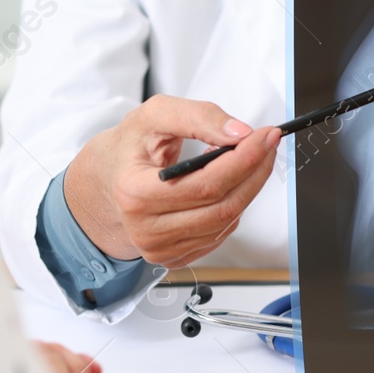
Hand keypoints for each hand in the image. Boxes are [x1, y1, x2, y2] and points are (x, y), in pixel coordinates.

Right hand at [63, 95, 281, 265]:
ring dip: (247, 187)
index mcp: (134, 194)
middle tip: (266, 143)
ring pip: (226, 222)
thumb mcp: (154, 116)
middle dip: (254, 171)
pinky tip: (227, 184)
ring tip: (246, 158)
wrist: (107, 180)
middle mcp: (145, 229)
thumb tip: (238, 132)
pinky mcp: (173, 256)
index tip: (264, 136)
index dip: (243, 160)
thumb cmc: (130, 148)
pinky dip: (233, 205)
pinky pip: (220, 233)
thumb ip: (197, 116)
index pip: (205, 185)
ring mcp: (159, 248)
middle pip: (222, 206)